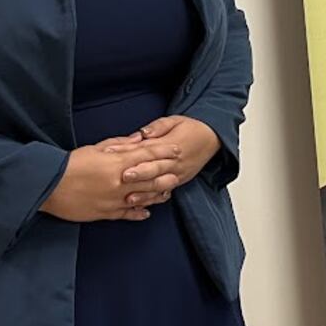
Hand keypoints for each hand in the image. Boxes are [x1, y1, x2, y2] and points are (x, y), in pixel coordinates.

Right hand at [39, 137, 185, 222]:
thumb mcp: (95, 148)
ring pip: (144, 197)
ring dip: (158, 194)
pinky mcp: (106, 213)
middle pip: (152, 177)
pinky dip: (139, 212)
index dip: (165, 151)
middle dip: (168, 174)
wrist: (48, 186)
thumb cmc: (69, 164)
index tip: (177, 149)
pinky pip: (127, 213)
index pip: (148, 155)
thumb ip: (119, 144)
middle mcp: (120, 182)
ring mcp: (115, 199)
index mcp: (117, 163)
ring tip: (168, 191)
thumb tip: (138, 139)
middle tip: (180, 171)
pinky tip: (147, 212)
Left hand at [102, 116, 221, 201]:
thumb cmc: (191, 128)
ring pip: (159, 185)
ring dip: (144, 193)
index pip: (147, 149)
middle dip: (138, 174)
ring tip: (129, 199)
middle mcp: (175, 161)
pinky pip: (165, 192)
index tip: (112, 154)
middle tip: (123, 177)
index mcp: (170, 144)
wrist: (213, 138)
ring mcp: (178, 173)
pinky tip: (141, 205)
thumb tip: (142, 133)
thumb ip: (157, 127)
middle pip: (154, 169)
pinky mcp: (179, 181)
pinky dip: (153, 199)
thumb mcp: (174, 120)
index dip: (130, 152)